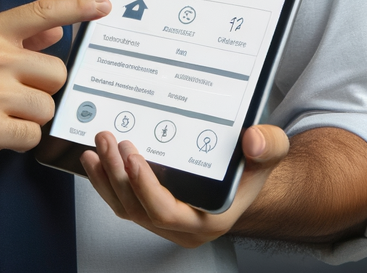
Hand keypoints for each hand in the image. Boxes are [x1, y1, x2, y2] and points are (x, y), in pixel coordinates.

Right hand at [0, 0, 110, 179]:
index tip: (104, 6)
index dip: (77, 8)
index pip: (42, 11)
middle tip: (15, 98)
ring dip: (31, 118)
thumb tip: (57, 31)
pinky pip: (32, 135)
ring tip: (2, 117)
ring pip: (47, 106)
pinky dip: (20, 141)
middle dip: (44, 90)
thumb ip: (18, 40)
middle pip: (57, 72)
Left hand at [80, 123, 288, 247]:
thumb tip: (253, 139)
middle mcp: (182, 226)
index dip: (146, 188)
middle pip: (139, 209)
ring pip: (126, 207)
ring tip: (96, 147)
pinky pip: (122, 201)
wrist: (246, 176)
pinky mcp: (150, 208)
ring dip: (106, 178)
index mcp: (209, 218)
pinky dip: (105, 182)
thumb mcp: (271, 151)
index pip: (168, 212)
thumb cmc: (254, 167)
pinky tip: (95, 160)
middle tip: (109, 141)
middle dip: (119, 175)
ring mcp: (164, 220)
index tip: (133, 158)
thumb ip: (268, 144)